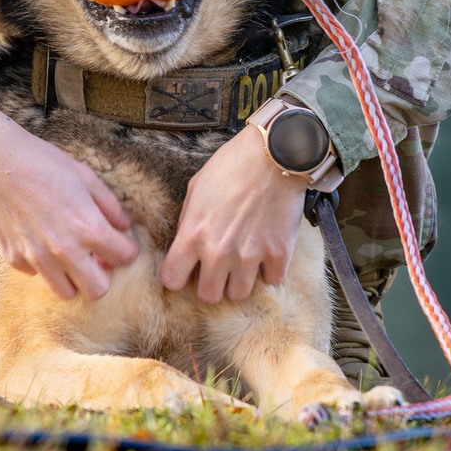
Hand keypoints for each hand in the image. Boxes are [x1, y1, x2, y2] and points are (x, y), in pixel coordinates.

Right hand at [0, 97, 137, 300]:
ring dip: (73, 277)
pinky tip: (41, 242)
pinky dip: (44, 266)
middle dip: (103, 275)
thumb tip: (123, 225)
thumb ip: (109, 205)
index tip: (120, 243)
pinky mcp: (14, 259)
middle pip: (97, 289)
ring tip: (71, 255)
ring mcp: (37, 258)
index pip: (124, 257)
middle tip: (97, 256)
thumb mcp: (85, 176)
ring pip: (66, 292)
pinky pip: (37, 275)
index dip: (127, 249)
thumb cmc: (43, 163)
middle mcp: (64, 250)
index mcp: (88, 227)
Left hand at [160, 123, 307, 303]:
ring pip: (239, 294)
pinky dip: (269, 269)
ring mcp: (250, 256)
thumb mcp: (197, 187)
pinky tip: (267, 251)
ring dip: (240, 280)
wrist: (274, 155)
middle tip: (218, 268)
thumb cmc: (232, 165)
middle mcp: (219, 252)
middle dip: (211, 284)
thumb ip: (188, 219)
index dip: (177, 277)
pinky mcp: (278, 254)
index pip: (172, 279)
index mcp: (193, 235)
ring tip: (243, 259)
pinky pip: (271, 280)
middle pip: (209, 296)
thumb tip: (187, 241)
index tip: (186, 271)